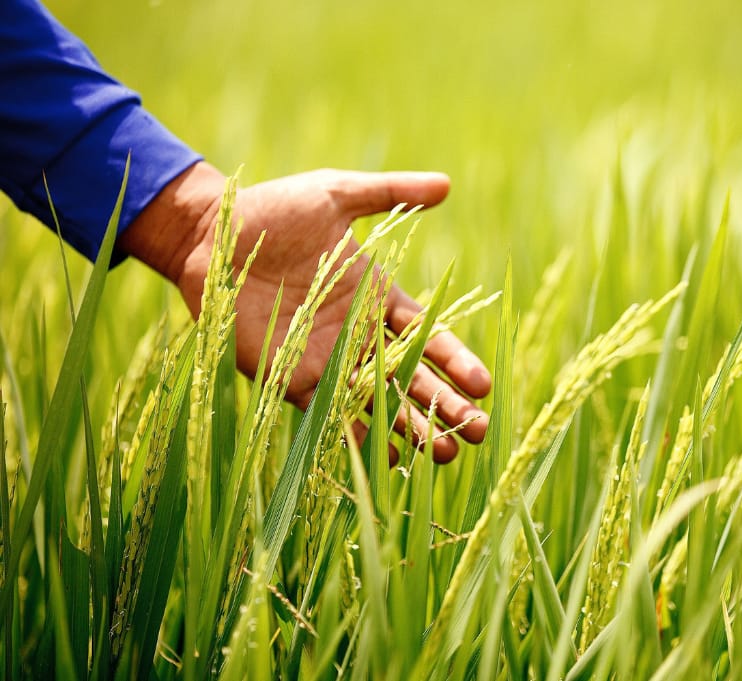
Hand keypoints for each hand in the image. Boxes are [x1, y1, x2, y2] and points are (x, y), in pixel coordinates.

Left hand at [119, 161, 490, 462]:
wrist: (210, 235)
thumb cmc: (273, 210)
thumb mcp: (335, 194)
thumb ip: (390, 193)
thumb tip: (446, 184)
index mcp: (377, 297)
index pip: (428, 336)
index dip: (456, 362)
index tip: (483, 385)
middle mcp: (359, 334)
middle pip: (413, 378)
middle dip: (447, 406)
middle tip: (477, 432)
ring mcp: (328, 360)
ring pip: (381, 402)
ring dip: (412, 430)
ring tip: (444, 454)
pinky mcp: (292, 378)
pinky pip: (331, 413)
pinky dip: (357, 436)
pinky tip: (386, 459)